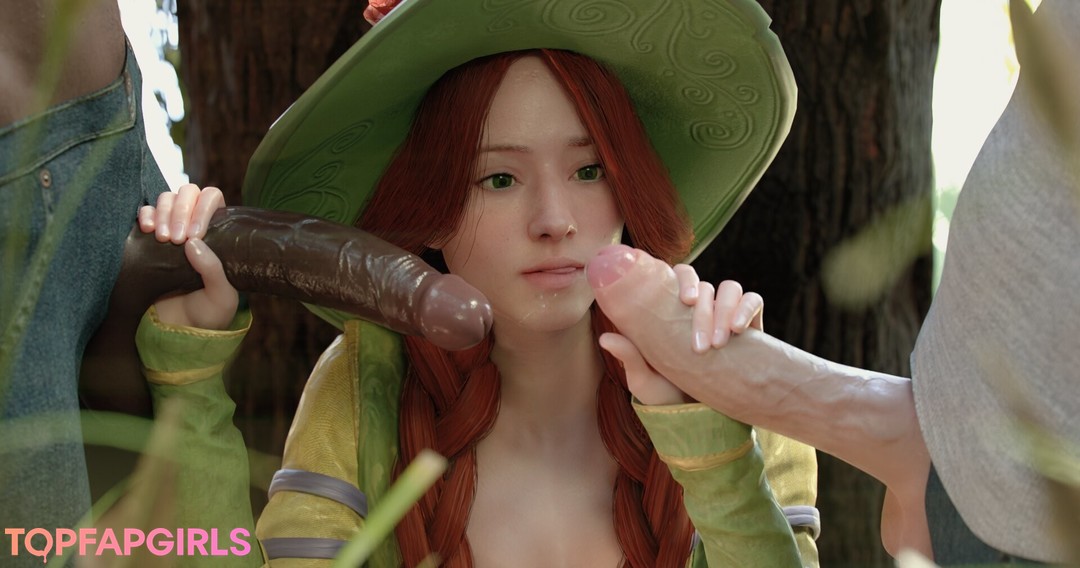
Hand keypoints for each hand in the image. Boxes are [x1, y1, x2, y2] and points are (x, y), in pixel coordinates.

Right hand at [138, 184, 237, 329]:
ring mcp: (170, 228)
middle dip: (181, 210)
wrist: (176, 331)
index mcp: (218, 234)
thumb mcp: (221, 297)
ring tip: (161, 238)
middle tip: (175, 239)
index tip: (194, 235)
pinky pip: (145, 213)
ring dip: (163, 212)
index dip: (203, 209)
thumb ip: (213, 270)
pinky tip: (146, 229)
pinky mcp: (147, 238)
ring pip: (166, 198)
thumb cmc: (207, 315)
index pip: (212, 199)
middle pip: (188, 192)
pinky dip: (145, 215)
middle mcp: (194, 225)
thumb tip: (193, 242)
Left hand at [593, 249, 762, 404]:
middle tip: (702, 337)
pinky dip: (747, 309)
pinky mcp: (749, 326)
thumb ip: (630, 357)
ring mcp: (723, 315)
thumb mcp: (645, 380)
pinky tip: (739, 331)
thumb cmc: (667, 396)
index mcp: (672, 312)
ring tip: (719, 342)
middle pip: (705, 284)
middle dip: (705, 305)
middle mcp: (698, 308)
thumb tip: (605, 338)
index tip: (686, 299)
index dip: (684, 279)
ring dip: (725, 310)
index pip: (677, 277)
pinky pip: (753, 301)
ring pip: (730, 290)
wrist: (700, 419)